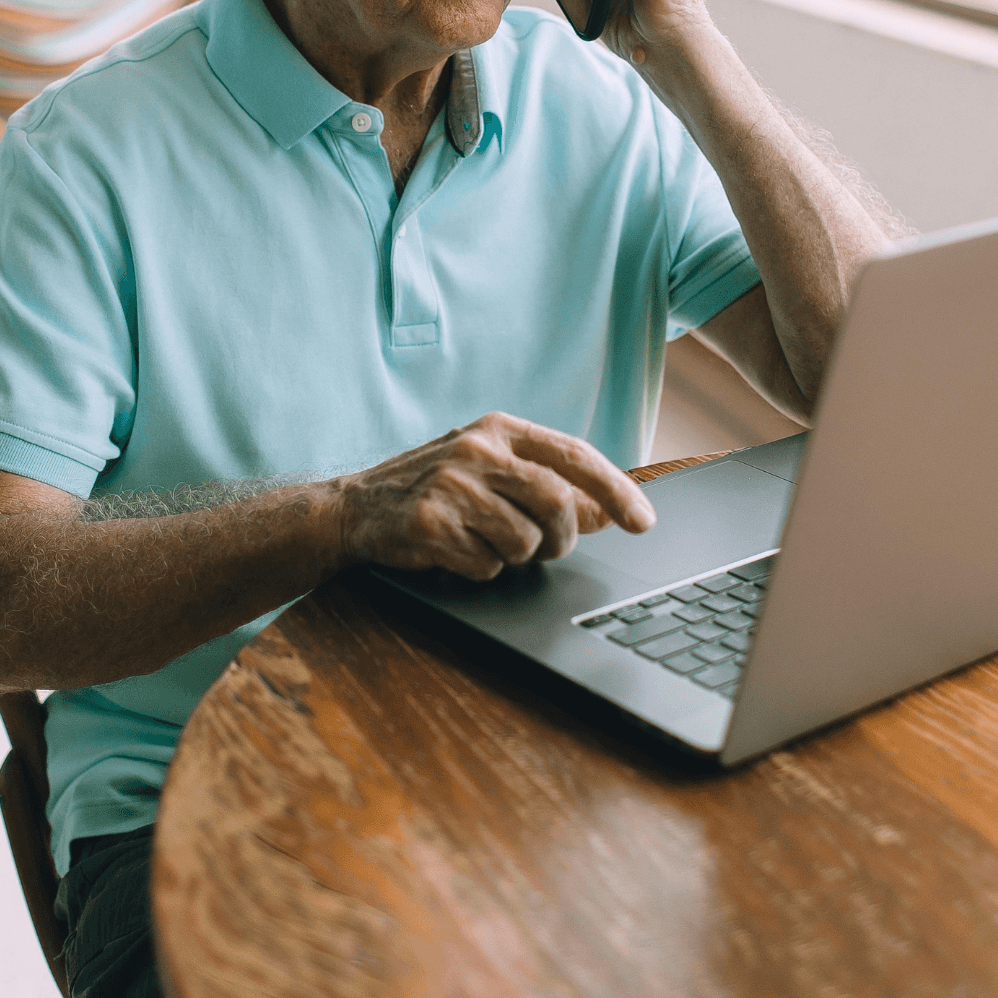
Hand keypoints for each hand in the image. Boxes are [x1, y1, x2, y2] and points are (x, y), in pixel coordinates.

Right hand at [334, 411, 655, 581]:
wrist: (354, 508)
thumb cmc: (433, 488)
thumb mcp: (492, 473)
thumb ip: (549, 486)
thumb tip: (608, 511)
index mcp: (498, 428)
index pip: (574, 455)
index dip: (616, 489)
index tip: (642, 521)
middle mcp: (476, 449)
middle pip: (556, 502)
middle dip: (562, 538)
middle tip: (547, 548)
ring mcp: (451, 485)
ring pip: (525, 541)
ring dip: (515, 556)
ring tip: (483, 540)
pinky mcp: (430, 523)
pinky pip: (487, 565)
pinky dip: (480, 569)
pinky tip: (454, 550)